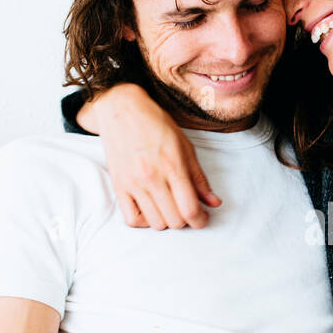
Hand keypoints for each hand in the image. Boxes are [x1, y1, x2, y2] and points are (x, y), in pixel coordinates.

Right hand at [79, 84, 220, 228]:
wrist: (121, 109)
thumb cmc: (156, 124)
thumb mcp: (186, 147)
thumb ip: (200, 178)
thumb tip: (214, 203)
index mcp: (173, 166)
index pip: (190, 209)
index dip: (201, 220)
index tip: (203, 218)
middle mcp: (152, 178)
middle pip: (175, 220)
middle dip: (186, 220)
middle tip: (187, 209)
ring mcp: (133, 184)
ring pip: (156, 223)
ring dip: (167, 221)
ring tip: (170, 207)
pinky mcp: (118, 186)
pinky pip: (131, 219)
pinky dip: (144, 221)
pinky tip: (151, 210)